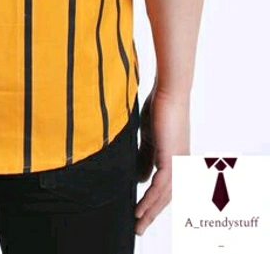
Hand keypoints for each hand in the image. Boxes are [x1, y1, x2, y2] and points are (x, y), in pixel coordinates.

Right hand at [134, 85, 189, 235]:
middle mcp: (181, 163)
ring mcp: (178, 161)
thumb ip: (146, 157)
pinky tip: (140, 207)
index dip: (154, 203)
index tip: (141, 214)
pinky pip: (161, 185)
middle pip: (167, 196)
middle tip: (138, 227)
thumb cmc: (159, 108)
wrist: (168, 91)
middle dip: (152, 213)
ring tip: (137, 222)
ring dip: (150, 210)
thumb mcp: (149, 138)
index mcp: (176, 159)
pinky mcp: (172, 157)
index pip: (166, 188)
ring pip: (165, 195)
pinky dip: (150, 198)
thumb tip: (141, 179)